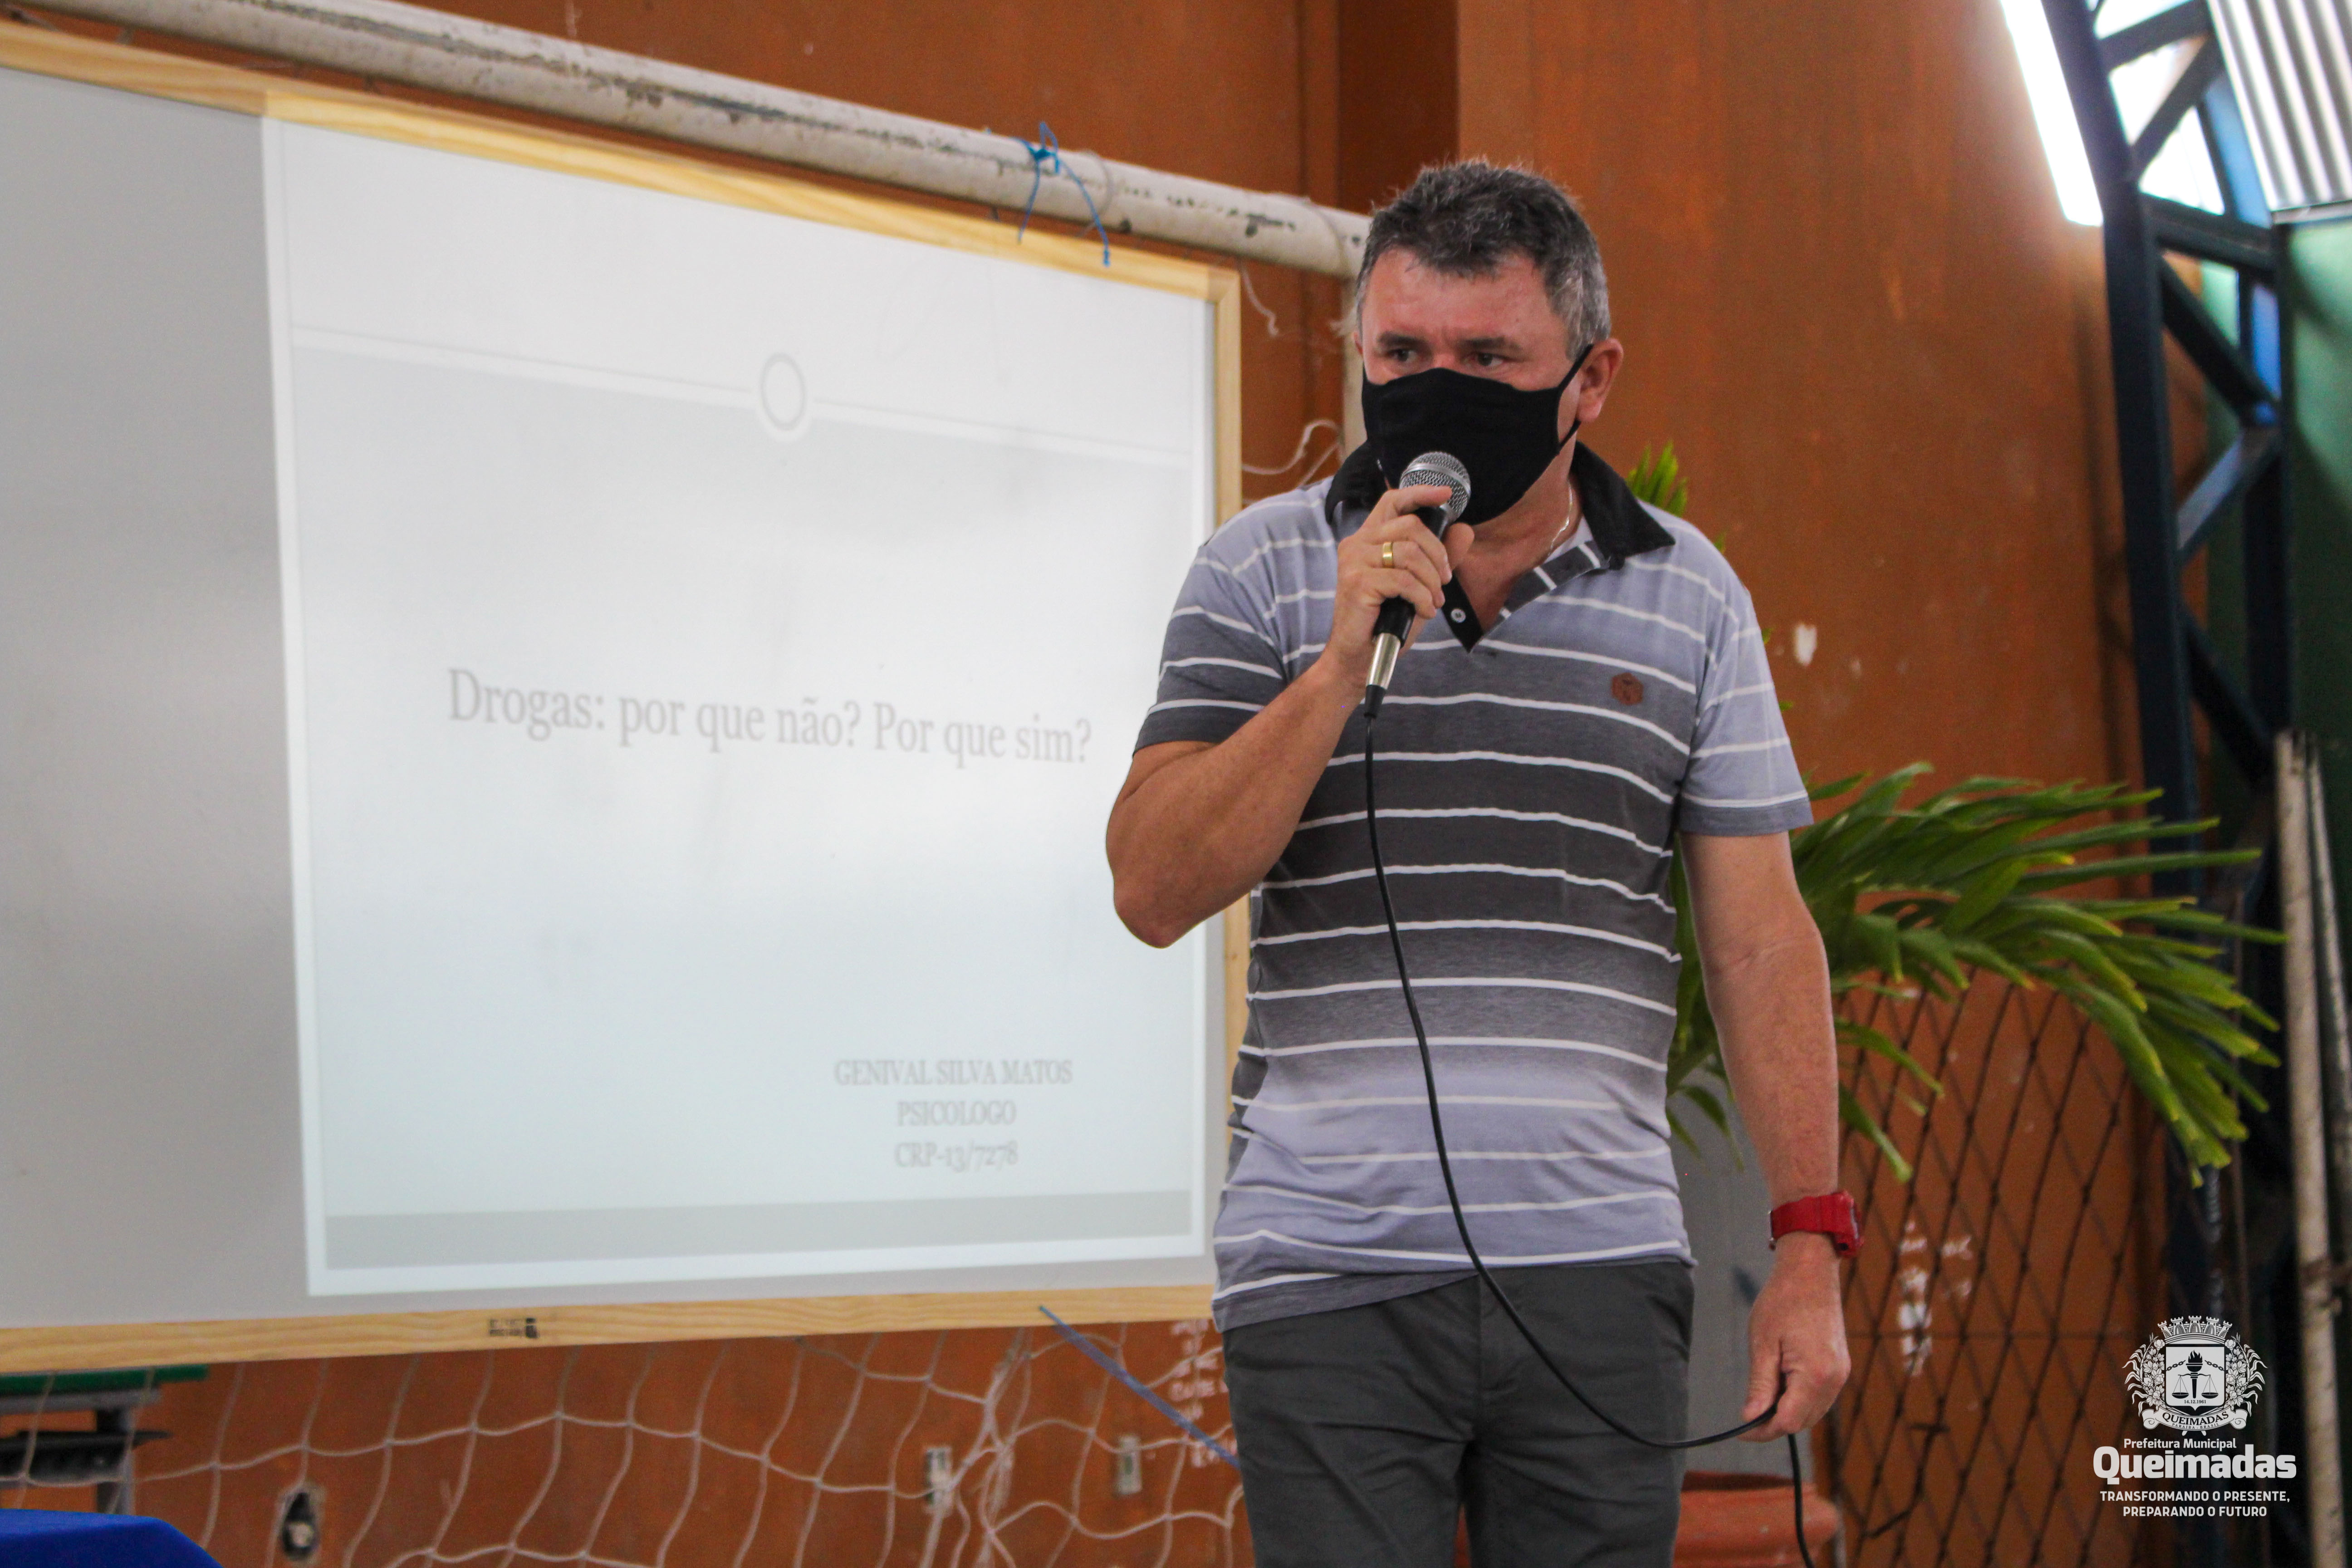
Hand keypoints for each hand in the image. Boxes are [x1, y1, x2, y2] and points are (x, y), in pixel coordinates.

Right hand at [1316, 486, 1474, 690]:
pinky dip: (1422, 598)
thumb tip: (1463, 529)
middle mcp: (1357, 544)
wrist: (1360, 657)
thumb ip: (1440, 558)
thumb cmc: (1386, 622)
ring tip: (1432, 601)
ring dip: (1431, 580)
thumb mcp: (1420, 586)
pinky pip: (1404, 580)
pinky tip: (1422, 611)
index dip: (1420, 492)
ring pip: (1410, 552)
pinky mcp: (1357, 582)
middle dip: (1438, 554)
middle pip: (1411, 526)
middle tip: (1443, 582)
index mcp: (1369, 539)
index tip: (1446, 494)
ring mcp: (1354, 561)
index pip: (1393, 501)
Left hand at [1738, 1233, 1850, 1439]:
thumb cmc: (1782, 1302)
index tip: (1742, 1430)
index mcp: (1815, 1375)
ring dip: (1788, 1410)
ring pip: (1813, 1411)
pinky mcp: (1840, 1366)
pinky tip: (1781, 1381)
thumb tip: (1751, 1418)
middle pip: (1803, 1421)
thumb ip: (1760, 1385)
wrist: (1810, 1272)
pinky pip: (1820, 1396)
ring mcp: (1841, 1374)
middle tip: (1748, 1413)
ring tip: (1764, 1391)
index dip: (1764, 1430)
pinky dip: (1799, 1397)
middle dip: (1775, 1422)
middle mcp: (1834, 1380)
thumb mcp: (1762, 1344)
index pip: (1789, 1422)